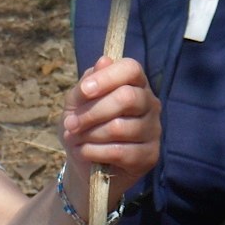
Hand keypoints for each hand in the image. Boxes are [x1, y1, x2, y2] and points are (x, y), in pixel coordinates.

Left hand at [59, 55, 160, 199]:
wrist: (84, 163)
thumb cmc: (83, 127)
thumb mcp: (75, 104)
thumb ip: (86, 86)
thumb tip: (104, 60)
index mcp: (134, 84)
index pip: (131, 69)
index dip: (107, 77)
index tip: (84, 91)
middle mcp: (150, 104)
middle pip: (127, 97)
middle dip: (92, 112)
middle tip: (71, 124)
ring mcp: (153, 130)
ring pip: (120, 127)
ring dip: (90, 135)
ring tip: (78, 140)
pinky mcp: (150, 155)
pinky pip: (119, 151)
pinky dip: (94, 152)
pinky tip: (86, 152)